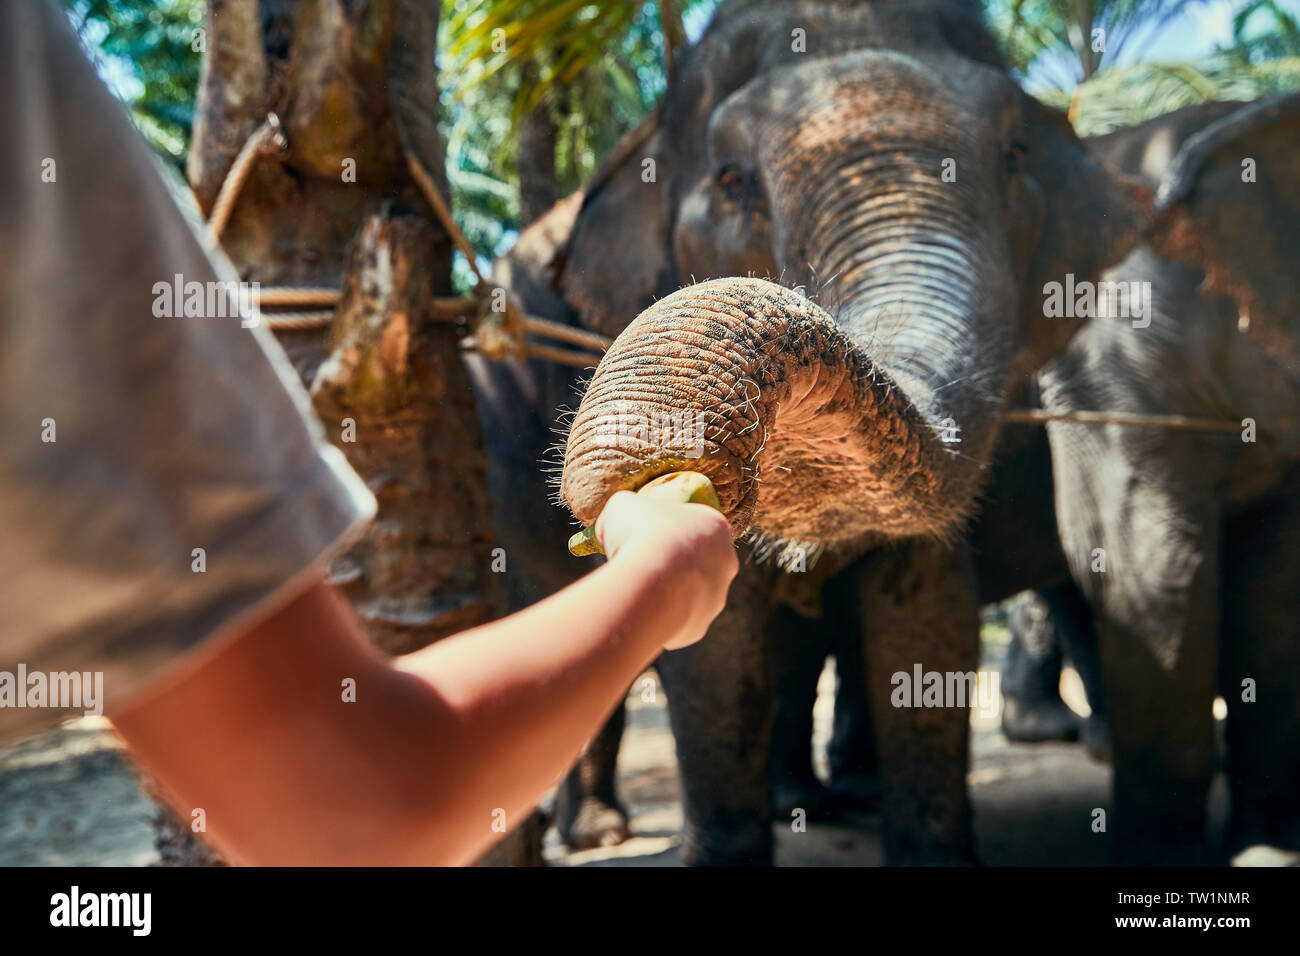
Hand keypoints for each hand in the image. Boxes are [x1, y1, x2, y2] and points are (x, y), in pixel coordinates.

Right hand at [593, 487, 737, 649]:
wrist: (648, 584)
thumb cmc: (640, 534)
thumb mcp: (623, 505)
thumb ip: (628, 510)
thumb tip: (619, 522)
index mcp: (716, 526)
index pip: (695, 525)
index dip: (669, 529)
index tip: (647, 534)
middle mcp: (726, 562)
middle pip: (698, 561)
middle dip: (673, 562)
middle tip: (642, 563)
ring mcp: (716, 597)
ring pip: (689, 594)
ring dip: (667, 592)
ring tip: (636, 590)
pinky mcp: (700, 626)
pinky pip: (677, 622)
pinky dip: (659, 618)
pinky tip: (639, 611)